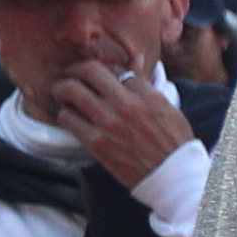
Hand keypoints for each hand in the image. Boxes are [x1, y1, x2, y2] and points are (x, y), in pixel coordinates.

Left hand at [30, 53, 186, 189]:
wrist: (173, 178)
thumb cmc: (174, 144)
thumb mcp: (169, 109)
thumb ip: (148, 85)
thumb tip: (135, 58)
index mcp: (148, 95)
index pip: (117, 68)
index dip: (105, 70)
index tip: (99, 76)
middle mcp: (128, 105)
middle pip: (90, 70)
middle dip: (76, 69)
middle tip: (72, 75)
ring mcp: (111, 123)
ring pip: (71, 91)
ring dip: (62, 90)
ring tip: (63, 94)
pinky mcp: (97, 143)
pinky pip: (68, 119)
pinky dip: (65, 115)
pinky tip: (70, 118)